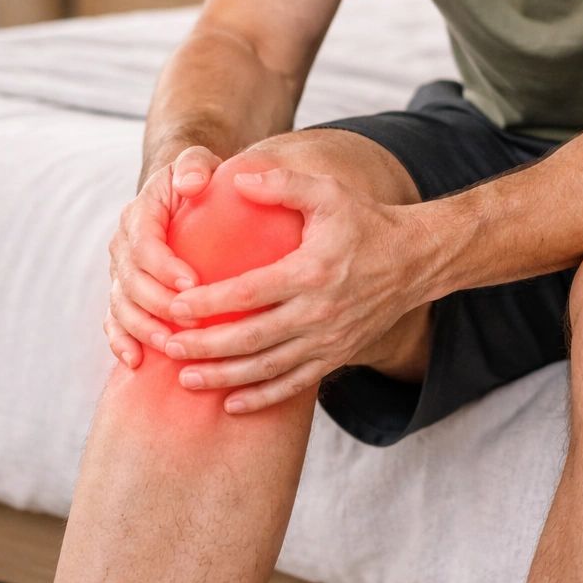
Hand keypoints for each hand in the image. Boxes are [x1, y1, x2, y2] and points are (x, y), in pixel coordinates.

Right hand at [104, 145, 222, 368]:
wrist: (177, 195)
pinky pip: (114, 320)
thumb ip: (194, 165)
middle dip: (158, 304)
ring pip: (121, 305)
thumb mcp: (196, 162)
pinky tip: (136, 361)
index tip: (193, 282)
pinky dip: (121, 341)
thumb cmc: (194, 180)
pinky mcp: (123, 293)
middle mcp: (123, 245)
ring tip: (169, 345)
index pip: (145, 243)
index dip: (165, 266)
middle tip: (191, 323)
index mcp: (139, 214)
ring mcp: (120, 272)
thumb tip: (192, 183)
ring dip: (142, 328)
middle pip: (131, 281)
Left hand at [162, 167, 428, 413]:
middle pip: (252, 338)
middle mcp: (319, 312)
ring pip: (268, 368)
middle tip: (168, 345)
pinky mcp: (337, 355)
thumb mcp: (328, 193)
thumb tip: (237, 179)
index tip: (176, 306)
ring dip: (225, 376)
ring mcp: (328, 340)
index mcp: (311, 272)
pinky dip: (262, 397)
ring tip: (186, 378)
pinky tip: (232, 403)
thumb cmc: (366, 222)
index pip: (250, 293)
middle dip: (206, 346)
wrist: (414, 261)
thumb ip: (283, 184)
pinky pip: (295, 384)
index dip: (209, 303)